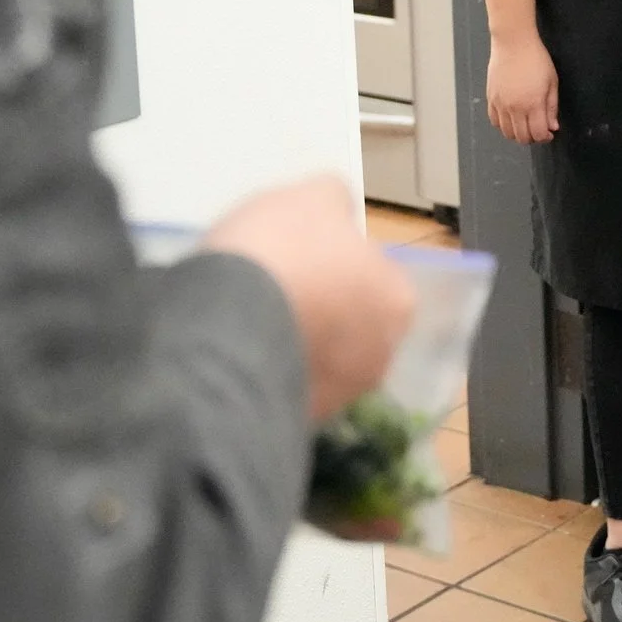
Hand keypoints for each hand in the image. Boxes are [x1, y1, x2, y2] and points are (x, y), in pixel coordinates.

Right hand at [203, 175, 416, 420]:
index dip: (336, 262)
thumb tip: (336, 212)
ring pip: (316, 360)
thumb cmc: (281, 252)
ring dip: (292, 342)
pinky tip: (235, 351)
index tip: (301, 255)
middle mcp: (380, 357)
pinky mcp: (293, 424)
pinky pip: (281, 389)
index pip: (375, 276)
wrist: (224, 327)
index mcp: (397, 300)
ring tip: (247, 319)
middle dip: (320, 307)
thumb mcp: (311, 197)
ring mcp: (338, 398)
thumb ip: (334, 204)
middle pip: (349, 322)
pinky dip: (264, 372)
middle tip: (275, 285)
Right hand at [487, 31, 558, 143]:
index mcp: (533, 104)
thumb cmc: (536, 59)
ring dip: (517, 133)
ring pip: (507, 133)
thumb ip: (552, 107)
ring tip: (525, 124)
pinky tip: (511, 118)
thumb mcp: (552, 82)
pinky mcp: (491, 98)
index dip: (545, 137)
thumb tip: (553, 127)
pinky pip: (494, 121)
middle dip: (532, 138)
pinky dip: (503, 125)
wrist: (513, 43)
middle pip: (522, 137)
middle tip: (538, 129)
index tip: (549, 132)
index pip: (538, 134)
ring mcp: (500, 104)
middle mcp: (515, 107)